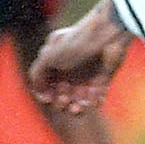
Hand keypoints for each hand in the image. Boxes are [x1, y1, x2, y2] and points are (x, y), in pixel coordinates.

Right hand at [30, 0, 131, 114]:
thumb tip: (38, 90)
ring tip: (79, 108)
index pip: (47, 82)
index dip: (46, 93)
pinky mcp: (103, 77)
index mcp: (56, 60)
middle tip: (65, 102)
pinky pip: (98, 94)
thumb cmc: (75, 44)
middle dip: (62, 100)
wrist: (107, 35)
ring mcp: (88, 72)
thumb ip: (38, 73)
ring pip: (80, 96)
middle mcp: (71, 67)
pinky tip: (94, 102)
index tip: (48, 99)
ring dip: (78, 105)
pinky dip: (95, 101)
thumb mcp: (49, 56)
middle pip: (64, 91)